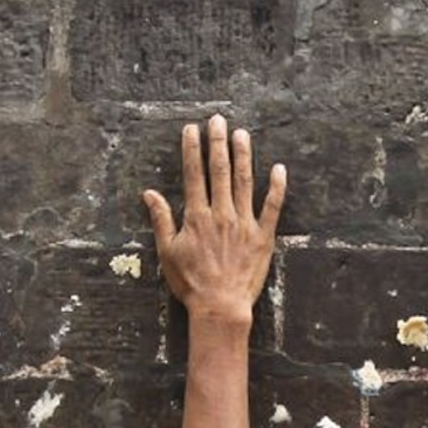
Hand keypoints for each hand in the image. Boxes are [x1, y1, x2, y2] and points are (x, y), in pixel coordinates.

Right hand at [141, 114, 284, 327]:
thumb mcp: (167, 252)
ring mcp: (244, 223)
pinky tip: (278, 168)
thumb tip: (149, 194)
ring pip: (244, 181)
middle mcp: (221, 214)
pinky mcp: (263, 236)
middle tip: (218, 120)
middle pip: (219, 170)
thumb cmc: (191, 283)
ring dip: (243, 155)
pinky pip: (272, 206)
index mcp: (197, 216)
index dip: (192, 149)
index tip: (192, 130)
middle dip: (217, 142)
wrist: (220, 307)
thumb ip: (161, 219)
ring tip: (242, 134)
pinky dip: (276, 187)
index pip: (193, 174)